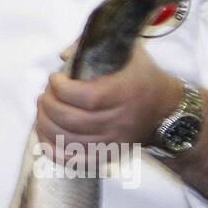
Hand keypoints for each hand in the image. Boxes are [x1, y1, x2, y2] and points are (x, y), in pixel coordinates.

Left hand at [35, 42, 181, 153]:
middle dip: (49, 106)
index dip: (62, 89)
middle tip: (45, 94)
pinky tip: (44, 138)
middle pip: (73, 120)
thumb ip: (93, 46)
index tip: (54, 78)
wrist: (165, 111)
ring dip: (46, 125)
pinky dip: (54, 152)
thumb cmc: (142, 77)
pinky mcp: (108, 155)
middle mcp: (120, 120)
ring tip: (42, 110)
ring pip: (70, 141)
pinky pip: (76, 161)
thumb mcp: (127, 51)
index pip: (87, 97)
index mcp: (125, 92)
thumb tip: (63, 57)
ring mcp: (114, 141)